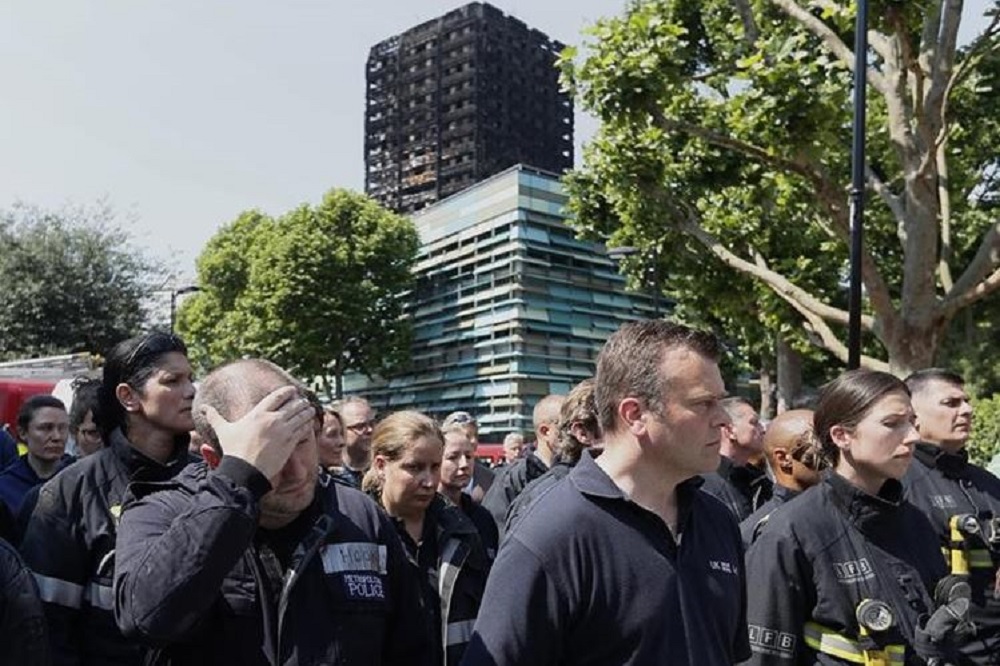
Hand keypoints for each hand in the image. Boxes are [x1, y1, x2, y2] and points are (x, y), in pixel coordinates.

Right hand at [200, 386, 315, 479]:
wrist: (244, 470)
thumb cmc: (234, 450)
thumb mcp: (223, 430)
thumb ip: (215, 417)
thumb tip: (203, 408)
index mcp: (258, 413)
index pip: (277, 396)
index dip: (287, 392)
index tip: (293, 390)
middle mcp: (272, 419)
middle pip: (293, 404)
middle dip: (300, 402)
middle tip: (304, 401)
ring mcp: (283, 431)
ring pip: (301, 416)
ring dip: (307, 412)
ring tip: (310, 410)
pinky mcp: (290, 443)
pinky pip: (303, 430)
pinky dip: (308, 426)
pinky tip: (310, 424)